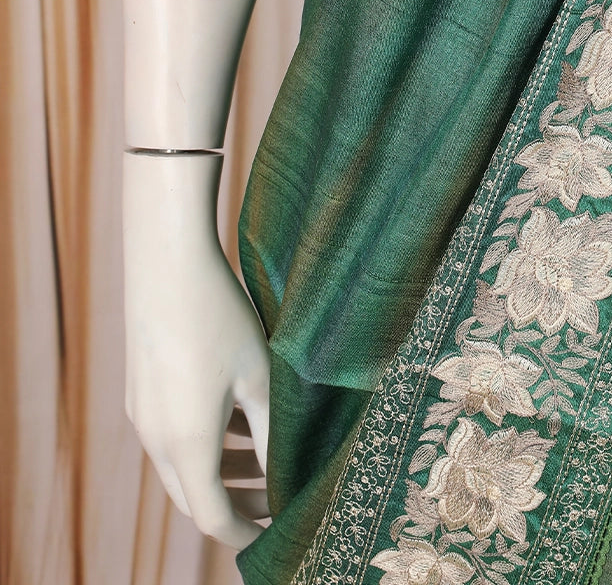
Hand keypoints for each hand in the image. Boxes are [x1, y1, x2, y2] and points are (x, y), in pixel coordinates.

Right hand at [123, 153, 270, 548]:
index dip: (244, 532)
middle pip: (192, 497)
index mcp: (185, 444)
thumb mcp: (259, 376)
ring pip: (180, 465)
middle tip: (276, 497)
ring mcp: (142, 414)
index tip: (275, 534)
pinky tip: (235, 419)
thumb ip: (271, 434)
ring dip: (218, 472)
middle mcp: (155, 438)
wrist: (166, 260)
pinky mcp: (140, 390)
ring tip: (262, 460)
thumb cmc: (219, 316)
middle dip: (234, 505)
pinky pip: (169, 435)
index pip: (211, 518)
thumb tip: (288, 476)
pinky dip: (201, 443)